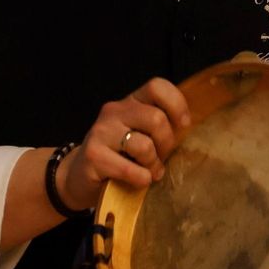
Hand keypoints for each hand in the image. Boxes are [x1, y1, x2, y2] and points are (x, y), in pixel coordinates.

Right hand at [57, 77, 191, 209]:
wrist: (79, 176)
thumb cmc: (119, 156)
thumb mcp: (139, 134)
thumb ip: (159, 128)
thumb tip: (189, 129)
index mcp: (130, 102)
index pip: (157, 86)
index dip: (176, 104)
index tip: (183, 125)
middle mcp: (114, 111)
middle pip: (156, 118)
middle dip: (166, 144)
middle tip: (162, 158)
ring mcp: (101, 131)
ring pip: (144, 145)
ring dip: (153, 165)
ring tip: (150, 172)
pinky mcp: (93, 155)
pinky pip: (130, 169)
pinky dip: (141, 179)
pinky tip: (139, 181)